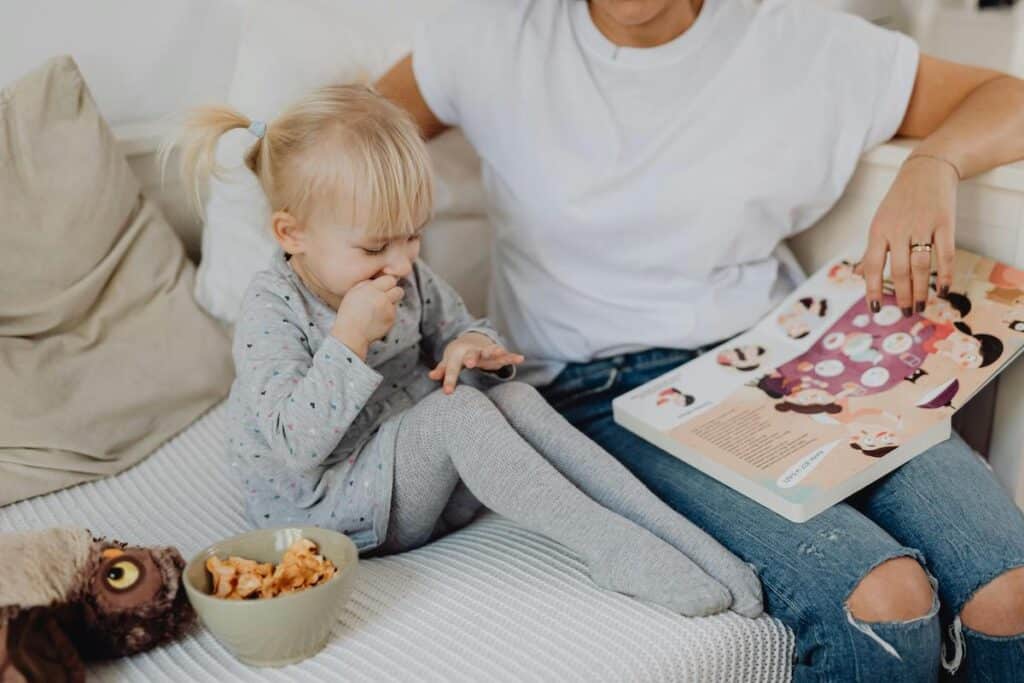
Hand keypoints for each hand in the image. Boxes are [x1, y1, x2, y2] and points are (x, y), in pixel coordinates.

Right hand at [332, 275, 403, 358]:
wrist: (351, 333)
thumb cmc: (350, 312)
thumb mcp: (354, 292)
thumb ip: (368, 283)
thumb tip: (380, 279)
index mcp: (372, 289)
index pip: (390, 279)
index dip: (387, 283)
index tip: (383, 287)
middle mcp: (382, 298)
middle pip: (399, 290)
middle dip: (393, 292)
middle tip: (384, 297)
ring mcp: (388, 310)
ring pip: (396, 302)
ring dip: (390, 303)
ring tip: (377, 309)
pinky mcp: (391, 319)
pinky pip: (393, 313)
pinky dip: (387, 314)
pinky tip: (377, 318)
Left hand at [428, 332, 524, 393]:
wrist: (471, 340)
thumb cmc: (458, 356)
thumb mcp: (448, 363)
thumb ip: (441, 370)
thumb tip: (431, 375)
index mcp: (458, 356)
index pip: (452, 369)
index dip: (449, 380)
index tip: (447, 392)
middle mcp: (472, 352)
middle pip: (471, 355)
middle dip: (471, 358)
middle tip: (469, 364)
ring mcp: (485, 352)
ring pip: (489, 351)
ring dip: (493, 351)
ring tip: (499, 352)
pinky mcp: (497, 354)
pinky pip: (505, 355)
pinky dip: (512, 356)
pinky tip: (521, 358)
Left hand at [855, 155, 958, 316]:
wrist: (926, 170)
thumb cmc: (899, 202)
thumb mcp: (880, 222)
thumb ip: (872, 250)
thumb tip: (857, 274)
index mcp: (878, 231)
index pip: (872, 266)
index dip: (873, 289)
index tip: (875, 309)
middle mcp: (898, 230)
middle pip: (899, 270)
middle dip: (902, 296)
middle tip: (906, 313)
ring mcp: (922, 226)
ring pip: (921, 266)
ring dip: (921, 290)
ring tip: (921, 306)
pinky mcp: (944, 223)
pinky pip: (945, 254)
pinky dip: (944, 275)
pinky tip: (942, 290)